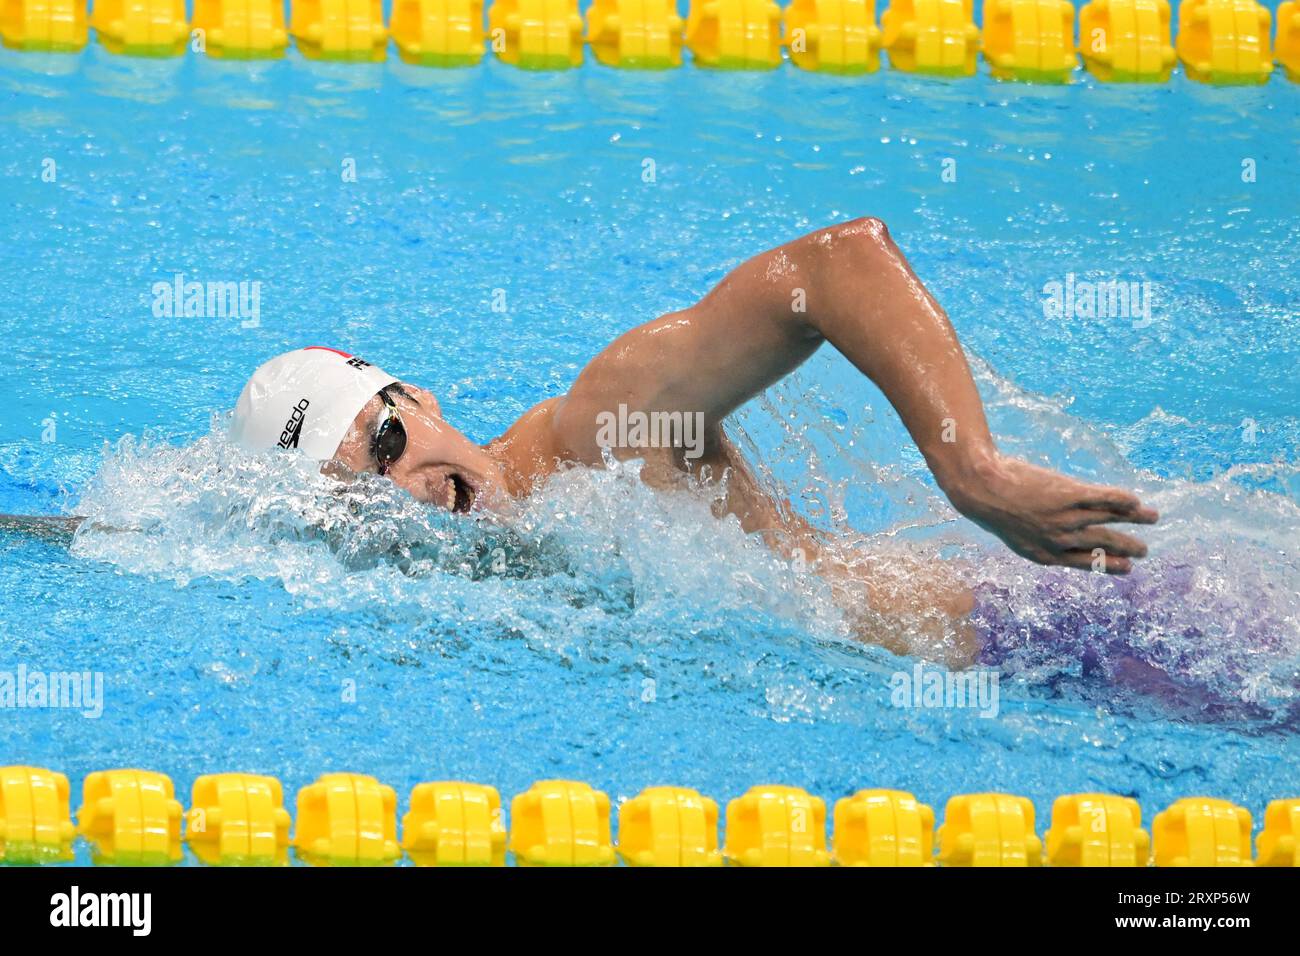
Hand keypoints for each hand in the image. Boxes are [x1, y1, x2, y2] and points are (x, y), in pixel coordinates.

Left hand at [946, 453, 1157, 573]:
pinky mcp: (1068, 494)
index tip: (1127, 568)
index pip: (1084, 563)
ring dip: (1135, 519)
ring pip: (1109, 520)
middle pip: (1101, 545)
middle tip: (1144, 550)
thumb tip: (1054, 537)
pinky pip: (1103, 498)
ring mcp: (1065, 517)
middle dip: (1126, 548)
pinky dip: (1121, 500)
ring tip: (1152, 518)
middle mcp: (1058, 540)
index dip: (1108, 565)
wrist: (980, 486)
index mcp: (1044, 555)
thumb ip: (1037, 538)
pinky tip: (1135, 500)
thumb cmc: (992, 507)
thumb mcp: (1014, 532)